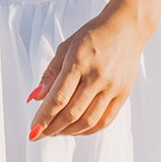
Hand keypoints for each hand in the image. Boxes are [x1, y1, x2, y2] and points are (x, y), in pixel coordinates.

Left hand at [28, 5, 149, 139]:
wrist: (127, 27)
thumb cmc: (94, 35)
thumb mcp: (67, 47)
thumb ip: (50, 73)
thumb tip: (35, 97)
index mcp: (79, 62)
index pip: (58, 97)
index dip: (43, 117)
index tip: (32, 129)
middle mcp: (97, 76)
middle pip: (72, 113)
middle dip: (52, 128)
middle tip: (40, 134)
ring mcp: (112, 87)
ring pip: (88, 120)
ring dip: (69, 131)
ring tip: (56, 132)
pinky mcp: (123, 94)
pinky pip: (105, 120)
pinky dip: (89, 130)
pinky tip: (77, 130)